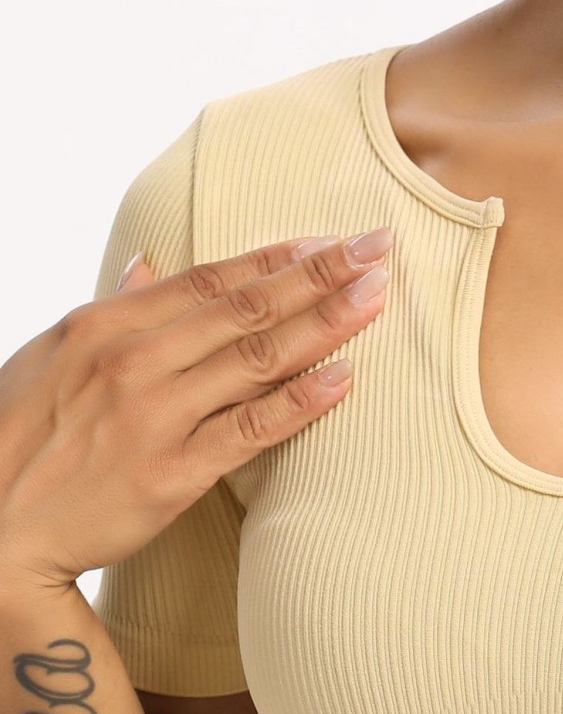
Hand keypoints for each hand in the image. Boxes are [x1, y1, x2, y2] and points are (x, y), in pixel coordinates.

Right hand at [0, 226, 393, 591]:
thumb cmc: (21, 439)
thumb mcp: (51, 357)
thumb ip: (112, 310)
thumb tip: (147, 263)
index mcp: (103, 326)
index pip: (209, 281)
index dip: (276, 257)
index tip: (330, 240)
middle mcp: (132, 362)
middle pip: (244, 309)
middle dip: (319, 275)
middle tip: (378, 248)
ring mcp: (153, 417)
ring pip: (256, 359)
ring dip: (325, 323)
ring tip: (377, 297)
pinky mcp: (171, 473)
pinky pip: (249, 430)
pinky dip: (300, 401)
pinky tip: (344, 377)